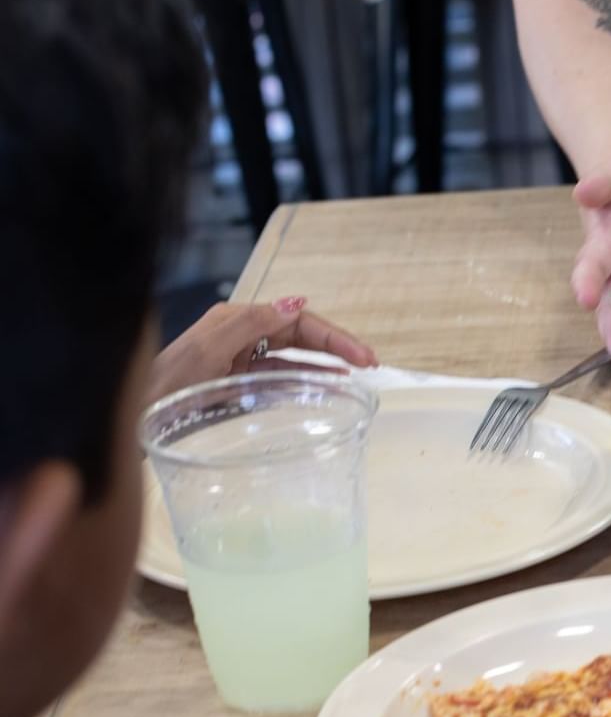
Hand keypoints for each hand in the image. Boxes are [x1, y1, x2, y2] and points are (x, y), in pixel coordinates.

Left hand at [149, 298, 376, 403]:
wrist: (133, 413)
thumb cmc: (167, 383)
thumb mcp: (208, 350)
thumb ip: (251, 324)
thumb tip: (297, 303)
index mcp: (238, 319)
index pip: (298, 320)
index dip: (334, 337)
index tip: (363, 358)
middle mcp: (242, 333)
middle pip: (300, 334)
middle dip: (336, 346)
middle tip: (370, 365)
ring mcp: (240, 358)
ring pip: (293, 355)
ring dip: (325, 362)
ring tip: (356, 375)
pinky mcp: (238, 381)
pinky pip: (279, 374)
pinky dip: (305, 377)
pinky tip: (324, 385)